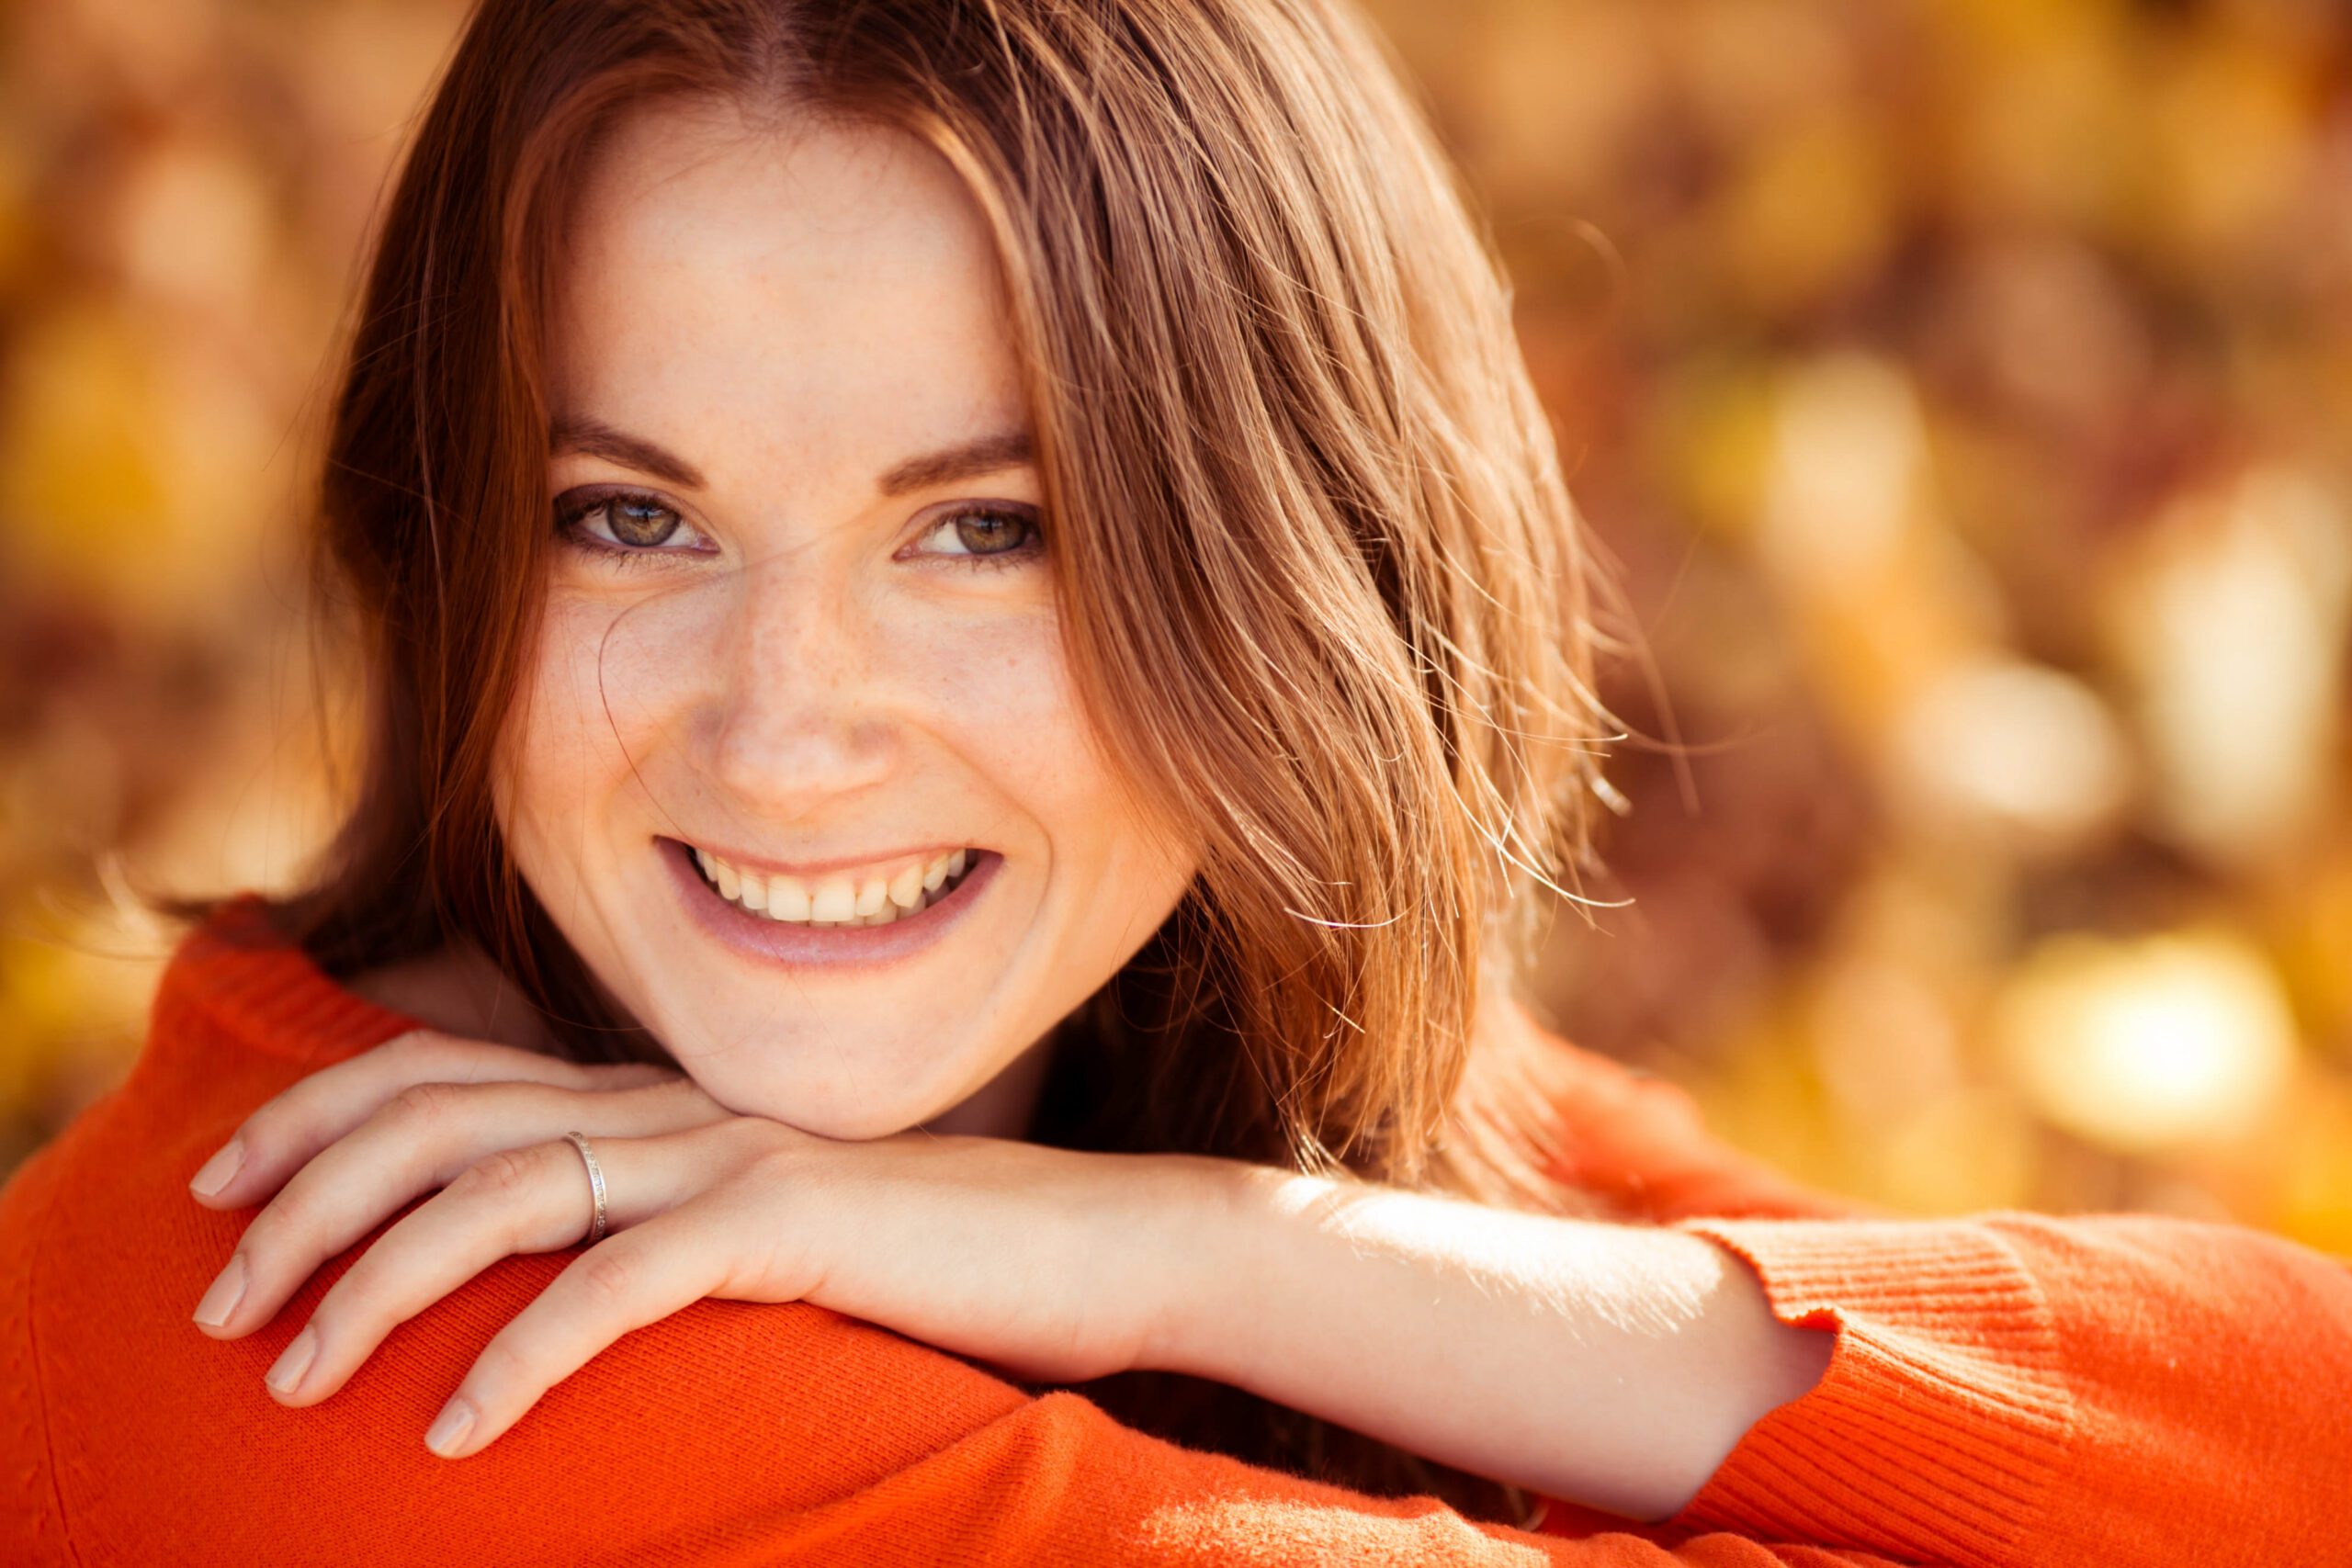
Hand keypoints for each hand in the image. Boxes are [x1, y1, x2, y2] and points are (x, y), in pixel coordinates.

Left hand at [187, 1028, 1226, 1457]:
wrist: (1095, 1245)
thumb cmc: (928, 1258)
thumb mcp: (763, 1230)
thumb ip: (658, 1221)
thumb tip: (544, 1276)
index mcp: (657, 1096)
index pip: (443, 1070)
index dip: (311, 1112)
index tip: (218, 1187)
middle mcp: (674, 1104)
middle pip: (436, 1116)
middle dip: (300, 1202)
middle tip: (214, 1303)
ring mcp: (729, 1154)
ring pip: (499, 1188)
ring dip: (372, 1282)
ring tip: (292, 1373)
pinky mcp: (789, 1220)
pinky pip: (619, 1281)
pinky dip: (520, 1352)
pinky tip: (455, 1428)